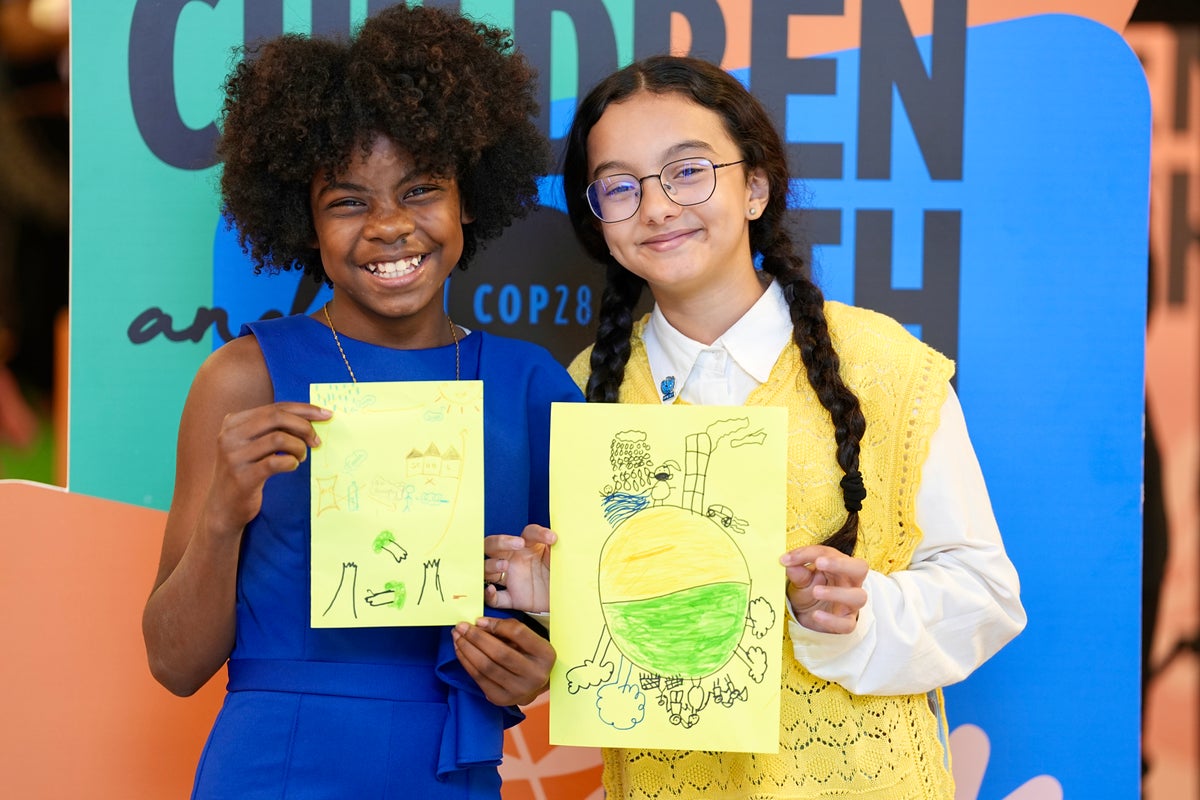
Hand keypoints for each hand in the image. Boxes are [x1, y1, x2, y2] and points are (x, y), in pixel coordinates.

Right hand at [206, 401, 329, 534]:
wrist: (223, 508)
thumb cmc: (245, 472)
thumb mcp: (252, 445)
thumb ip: (273, 429)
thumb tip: (311, 418)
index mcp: (234, 422)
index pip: (275, 407)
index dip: (304, 409)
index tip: (326, 415)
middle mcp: (230, 436)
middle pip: (277, 417)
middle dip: (304, 426)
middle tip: (316, 441)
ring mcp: (234, 456)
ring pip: (278, 438)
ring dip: (298, 447)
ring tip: (301, 457)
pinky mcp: (243, 477)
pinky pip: (276, 463)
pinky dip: (291, 462)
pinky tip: (292, 466)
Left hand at [452, 616, 554, 705]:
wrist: (534, 685)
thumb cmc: (528, 655)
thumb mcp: (527, 638)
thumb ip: (507, 628)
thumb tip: (479, 623)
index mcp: (545, 654)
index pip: (518, 633)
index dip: (496, 624)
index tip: (478, 620)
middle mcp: (535, 675)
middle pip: (499, 653)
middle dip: (476, 637)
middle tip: (461, 627)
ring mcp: (519, 690)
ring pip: (486, 667)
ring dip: (467, 650)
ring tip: (457, 637)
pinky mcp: (502, 700)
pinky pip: (479, 679)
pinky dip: (467, 663)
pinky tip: (461, 652)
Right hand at [483, 524, 555, 612]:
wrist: (564, 600)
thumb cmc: (560, 575)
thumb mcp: (562, 560)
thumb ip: (559, 548)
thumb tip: (559, 537)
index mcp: (529, 547)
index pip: (528, 533)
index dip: (538, 533)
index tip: (552, 539)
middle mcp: (514, 559)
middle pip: (493, 545)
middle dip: (500, 542)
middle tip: (518, 544)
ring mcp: (510, 579)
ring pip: (487, 569)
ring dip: (492, 565)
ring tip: (504, 566)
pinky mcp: (511, 598)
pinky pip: (494, 598)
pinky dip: (488, 595)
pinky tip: (491, 590)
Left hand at [781, 545, 867, 633]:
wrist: (809, 616)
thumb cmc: (810, 590)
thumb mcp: (801, 580)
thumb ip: (797, 572)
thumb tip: (787, 561)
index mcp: (839, 566)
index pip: (829, 553)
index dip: (809, 554)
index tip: (787, 559)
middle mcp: (850, 582)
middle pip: (860, 568)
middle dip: (841, 564)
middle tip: (819, 563)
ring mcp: (851, 603)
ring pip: (858, 596)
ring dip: (837, 593)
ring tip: (816, 591)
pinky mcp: (847, 622)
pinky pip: (847, 624)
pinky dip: (832, 620)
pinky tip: (816, 615)